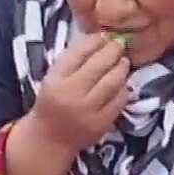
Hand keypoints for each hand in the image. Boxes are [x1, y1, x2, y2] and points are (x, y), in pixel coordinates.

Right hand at [24, 32, 129, 154]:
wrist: (51, 139)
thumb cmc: (53, 102)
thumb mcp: (54, 78)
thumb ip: (73, 59)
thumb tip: (100, 37)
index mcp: (56, 80)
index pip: (79, 53)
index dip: (96, 41)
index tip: (105, 35)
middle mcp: (71, 94)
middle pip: (99, 65)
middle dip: (113, 50)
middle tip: (120, 44)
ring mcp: (88, 110)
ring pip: (113, 81)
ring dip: (121, 67)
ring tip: (122, 61)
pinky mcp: (101, 123)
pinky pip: (119, 100)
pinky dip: (123, 88)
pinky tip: (121, 83)